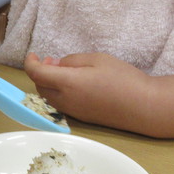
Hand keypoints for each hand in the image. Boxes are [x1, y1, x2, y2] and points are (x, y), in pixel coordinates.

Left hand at [23, 52, 151, 131]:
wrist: (143, 107)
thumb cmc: (123, 78)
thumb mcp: (97, 59)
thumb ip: (72, 61)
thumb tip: (56, 65)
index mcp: (68, 84)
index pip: (36, 74)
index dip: (30, 63)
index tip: (33, 55)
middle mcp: (66, 101)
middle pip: (40, 87)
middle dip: (40, 72)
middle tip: (52, 60)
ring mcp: (73, 112)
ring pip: (48, 97)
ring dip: (48, 83)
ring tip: (63, 71)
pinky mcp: (81, 118)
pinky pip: (59, 104)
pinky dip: (57, 92)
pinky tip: (72, 84)